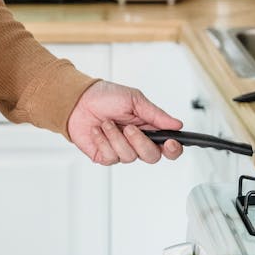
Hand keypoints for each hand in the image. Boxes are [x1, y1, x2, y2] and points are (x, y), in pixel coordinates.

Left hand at [67, 80, 183, 165]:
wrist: (78, 100)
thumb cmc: (105, 96)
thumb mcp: (134, 99)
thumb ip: (156, 114)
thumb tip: (176, 124)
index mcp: (148, 127)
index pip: (168, 146)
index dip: (173, 149)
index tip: (170, 143)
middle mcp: (137, 142)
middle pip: (151, 156)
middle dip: (140, 141)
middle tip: (128, 127)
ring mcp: (121, 150)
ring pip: (129, 156)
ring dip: (116, 137)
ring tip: (107, 123)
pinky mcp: (105, 156)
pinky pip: (111, 157)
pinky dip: (103, 141)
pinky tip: (98, 130)